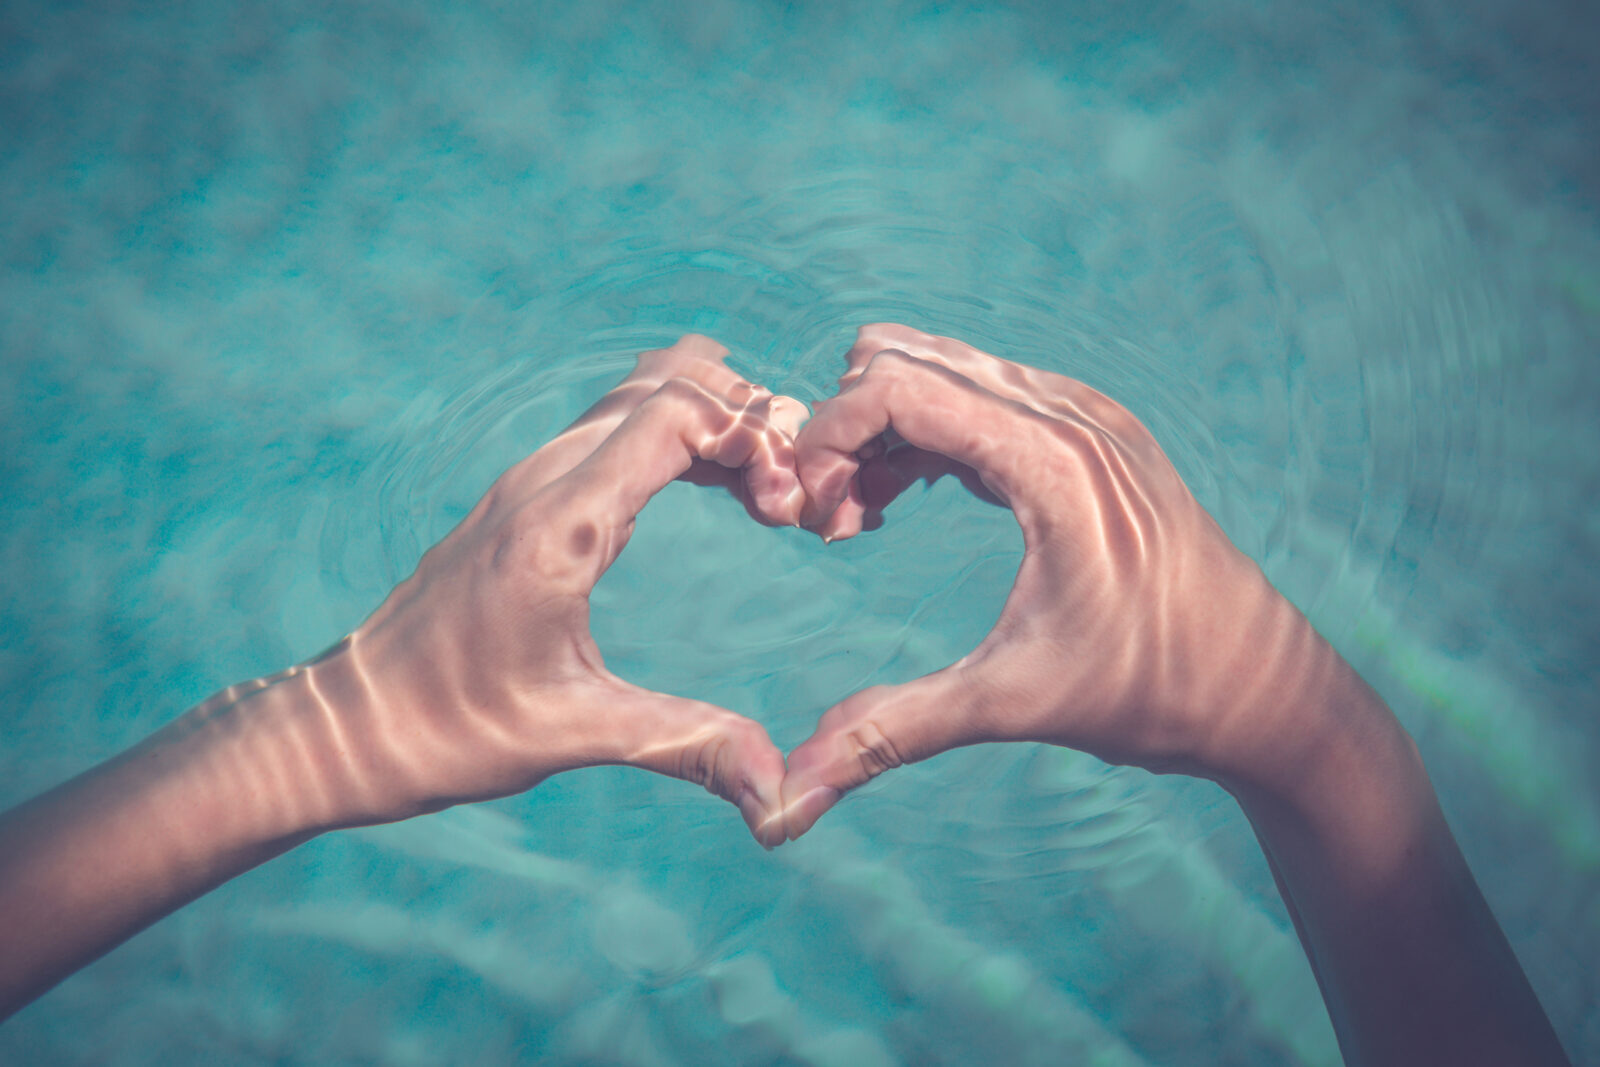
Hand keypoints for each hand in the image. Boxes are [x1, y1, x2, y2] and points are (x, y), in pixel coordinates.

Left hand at [313, 335, 807, 836]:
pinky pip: (618, 430)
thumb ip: (689, 744)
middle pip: (668, 382)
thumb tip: (781, 795)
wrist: (352, 724)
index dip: (752, 438)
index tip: (786, 512)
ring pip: (642, 396)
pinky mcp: (529, 498)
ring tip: (768, 495)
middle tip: (788, 501)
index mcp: (560, 525)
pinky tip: (721, 491)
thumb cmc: (452, 731)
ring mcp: (532, 481)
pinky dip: (682, 438)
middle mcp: (544, 481)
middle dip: (747, 420)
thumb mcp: (578, 736)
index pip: (675, 411)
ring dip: (716, 422)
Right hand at [776, 323, 1339, 839]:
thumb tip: (793, 791)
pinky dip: (920, 435)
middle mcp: (1069, 415)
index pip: (896, 385)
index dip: (825, 437)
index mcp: (1051, 461)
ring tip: (861, 520)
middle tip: (832, 523)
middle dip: (845, 430)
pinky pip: (975, 395)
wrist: (1263, 689)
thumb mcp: (1012, 703)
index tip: (806, 514)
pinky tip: (901, 504)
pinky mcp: (1088, 434)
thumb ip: (892, 731)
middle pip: (904, 359)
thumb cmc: (1156, 690)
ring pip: (937, 370)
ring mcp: (1084, 416)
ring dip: (879, 433)